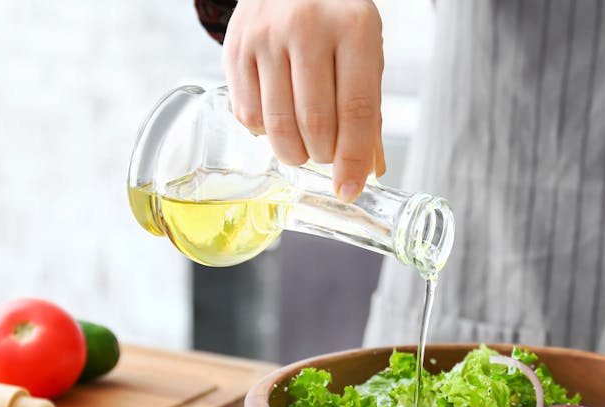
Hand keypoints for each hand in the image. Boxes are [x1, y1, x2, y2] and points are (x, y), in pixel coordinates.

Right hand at [222, 0, 385, 201]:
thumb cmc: (335, 20)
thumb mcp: (365, 53)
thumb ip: (369, 110)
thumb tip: (369, 170)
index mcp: (354, 28)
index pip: (356, 110)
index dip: (353, 158)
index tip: (349, 189)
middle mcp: (308, 28)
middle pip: (315, 122)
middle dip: (323, 155)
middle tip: (326, 155)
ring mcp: (266, 37)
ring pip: (278, 124)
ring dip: (294, 152)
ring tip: (303, 147)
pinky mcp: (234, 48)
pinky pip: (248, 115)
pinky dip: (266, 133)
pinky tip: (278, 120)